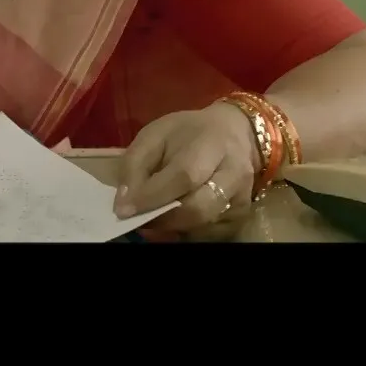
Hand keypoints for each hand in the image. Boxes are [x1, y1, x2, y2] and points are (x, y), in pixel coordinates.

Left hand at [113, 103, 260, 232]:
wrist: (231, 132)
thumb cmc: (187, 133)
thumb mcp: (153, 135)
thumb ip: (135, 165)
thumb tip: (124, 204)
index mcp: (211, 144)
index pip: (183, 177)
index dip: (152, 197)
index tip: (124, 210)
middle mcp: (234, 174)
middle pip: (198, 209)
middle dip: (163, 219)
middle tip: (138, 220)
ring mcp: (241, 197)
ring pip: (204, 226)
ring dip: (173, 228)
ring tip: (152, 220)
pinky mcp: (241, 214)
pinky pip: (211, 233)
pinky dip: (187, 231)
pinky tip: (173, 220)